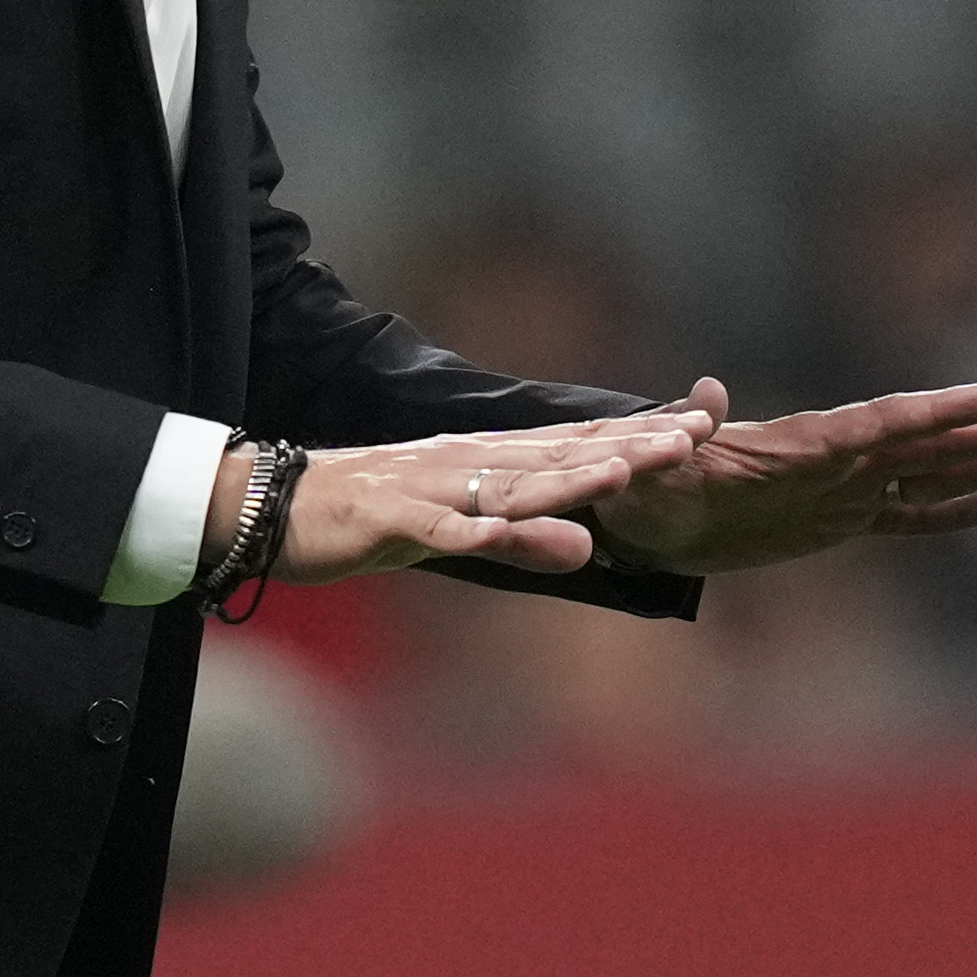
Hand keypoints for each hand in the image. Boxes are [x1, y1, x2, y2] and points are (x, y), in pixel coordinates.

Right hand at [205, 411, 710, 585]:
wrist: (273, 508)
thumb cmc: (371, 521)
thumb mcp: (458, 535)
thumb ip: (523, 540)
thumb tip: (591, 549)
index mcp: (486, 461)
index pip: (575, 444)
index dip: (638, 436)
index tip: (703, 426)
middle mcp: (467, 462)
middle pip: (559, 454)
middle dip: (628, 445)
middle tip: (694, 436)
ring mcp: (429, 486)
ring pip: (510, 483)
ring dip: (568, 478)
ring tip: (625, 472)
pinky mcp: (391, 518)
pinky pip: (442, 528)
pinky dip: (480, 531)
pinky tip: (514, 533)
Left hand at [598, 378, 976, 575]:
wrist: (643, 513)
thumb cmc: (643, 485)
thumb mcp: (654, 464)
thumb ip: (681, 432)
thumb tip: (703, 394)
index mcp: (801, 446)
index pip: (882, 424)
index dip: (937, 413)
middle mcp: (837, 461)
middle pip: (931, 441)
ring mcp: (847, 489)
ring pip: (937, 469)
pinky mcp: (845, 520)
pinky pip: (915, 514)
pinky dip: (961, 509)